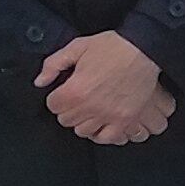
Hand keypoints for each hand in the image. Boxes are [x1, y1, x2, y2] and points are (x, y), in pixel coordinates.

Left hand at [35, 29, 172, 144]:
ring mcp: (108, 115)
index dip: (57, 97)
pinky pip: (107, 138)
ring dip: (83, 121)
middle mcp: (90, 107)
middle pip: (66, 120)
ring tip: (90, 110)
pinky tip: (102, 123)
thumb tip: (40, 82)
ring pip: (83, 131)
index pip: (53, 106)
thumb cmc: (112, 47)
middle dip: (68, 109)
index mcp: (75, 89)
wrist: (144, 49)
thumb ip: (53, 64)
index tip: (64, 92)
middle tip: (77, 99)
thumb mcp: (78, 47)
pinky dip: (102, 133)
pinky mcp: (125, 119)